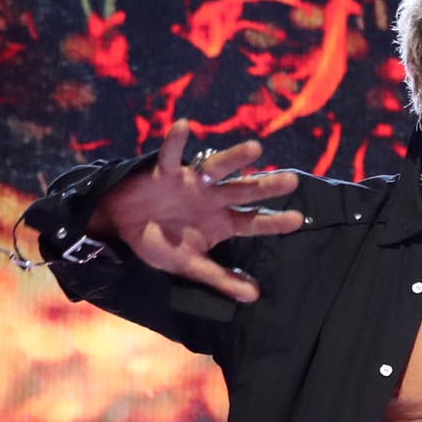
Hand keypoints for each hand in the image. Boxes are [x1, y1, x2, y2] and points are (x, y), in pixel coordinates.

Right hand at [91, 123, 305, 305]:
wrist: (123, 227)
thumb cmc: (161, 244)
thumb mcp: (191, 266)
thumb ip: (221, 279)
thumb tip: (253, 296)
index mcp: (222, 221)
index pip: (253, 221)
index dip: (274, 222)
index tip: (298, 220)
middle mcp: (212, 199)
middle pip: (244, 191)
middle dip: (266, 186)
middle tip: (292, 181)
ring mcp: (191, 182)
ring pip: (218, 167)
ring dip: (235, 158)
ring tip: (256, 149)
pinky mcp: (165, 171)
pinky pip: (170, 154)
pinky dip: (175, 141)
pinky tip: (183, 125)